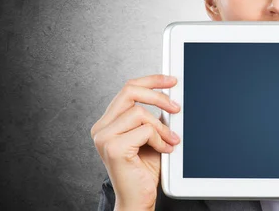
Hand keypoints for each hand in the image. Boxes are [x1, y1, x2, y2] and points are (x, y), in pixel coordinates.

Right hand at [90, 75, 180, 210]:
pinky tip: (164, 150)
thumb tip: (170, 97)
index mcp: (108, 122)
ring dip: (162, 127)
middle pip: (130, 91)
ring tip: (170, 141)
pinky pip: (145, 130)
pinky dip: (160, 139)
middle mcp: (101, 127)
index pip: (128, 89)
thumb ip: (152, 117)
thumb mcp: (150, 136)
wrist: (138, 198)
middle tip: (176, 107)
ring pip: (140, 112)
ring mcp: (104, 137)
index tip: (171, 80)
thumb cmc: (144, 169)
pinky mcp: (113, 148)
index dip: (151, 80)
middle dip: (158, 95)